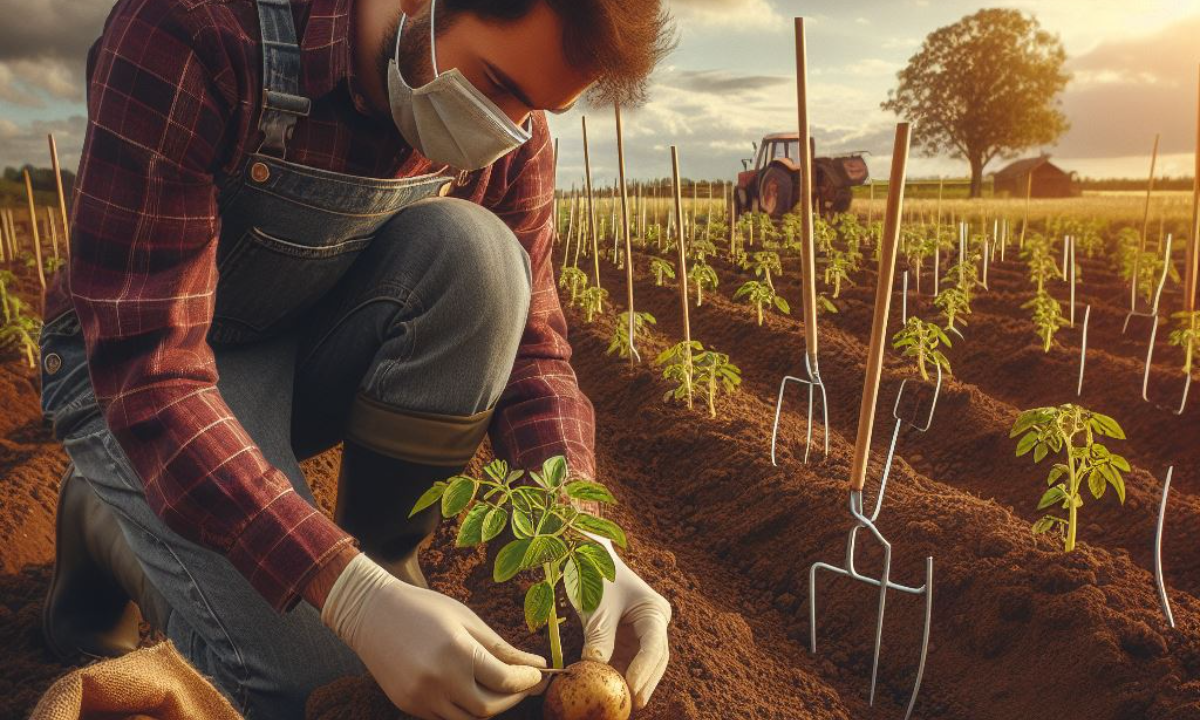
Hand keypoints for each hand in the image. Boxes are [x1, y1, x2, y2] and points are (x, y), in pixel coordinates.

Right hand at [322, 553, 548, 719]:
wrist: (371, 613)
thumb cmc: (424, 609)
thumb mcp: (467, 620)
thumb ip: (502, 648)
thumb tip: (538, 665)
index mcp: (458, 652)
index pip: (505, 681)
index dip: (527, 681)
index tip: (537, 676)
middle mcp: (439, 680)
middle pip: (489, 708)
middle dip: (511, 699)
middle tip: (522, 685)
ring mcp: (421, 697)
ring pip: (467, 719)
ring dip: (487, 707)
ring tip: (495, 686)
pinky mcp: (407, 705)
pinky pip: (444, 717)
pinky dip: (461, 708)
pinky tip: (465, 687)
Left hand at [576, 534, 671, 709]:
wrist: (585, 555)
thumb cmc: (594, 574)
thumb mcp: (597, 606)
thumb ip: (600, 637)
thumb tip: (596, 668)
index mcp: (654, 611)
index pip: (654, 646)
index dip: (644, 670)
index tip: (631, 689)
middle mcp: (654, 623)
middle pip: (655, 660)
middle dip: (644, 683)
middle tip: (631, 704)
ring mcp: (642, 632)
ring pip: (642, 664)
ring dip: (632, 682)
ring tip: (620, 703)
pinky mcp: (627, 638)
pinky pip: (626, 661)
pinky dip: (619, 674)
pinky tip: (609, 689)